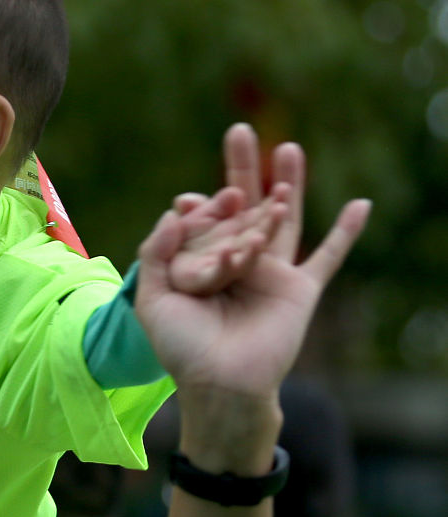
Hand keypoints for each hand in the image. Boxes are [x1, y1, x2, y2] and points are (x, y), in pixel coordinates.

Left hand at [135, 126, 369, 402]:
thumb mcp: (155, 299)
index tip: (190, 201)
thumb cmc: (184, 349)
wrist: (221, 385)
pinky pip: (328, 257)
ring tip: (287, 148)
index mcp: (201, 265)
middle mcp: (237, 263)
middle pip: (243, 207)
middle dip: (240, 170)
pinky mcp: (299, 289)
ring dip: (286, 185)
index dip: (199, 207)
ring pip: (282, 219)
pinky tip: (361, 205)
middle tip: (238, 131)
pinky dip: (346, 233)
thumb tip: (173, 210)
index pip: (203, 223)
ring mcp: (271, 274)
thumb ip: (158, 253)